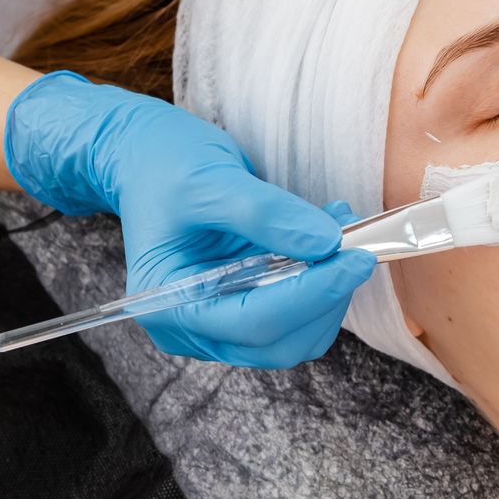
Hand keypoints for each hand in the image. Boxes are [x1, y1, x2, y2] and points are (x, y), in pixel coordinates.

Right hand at [4, 72, 376, 366]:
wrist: (141, 157)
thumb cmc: (160, 165)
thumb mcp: (210, 179)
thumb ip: (266, 214)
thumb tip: (326, 243)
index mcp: (169, 304)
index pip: (254, 321)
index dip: (313, 294)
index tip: (357, 257)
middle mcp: (193, 325)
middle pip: (279, 341)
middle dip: (325, 296)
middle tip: (357, 244)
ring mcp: (218, 318)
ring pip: (294, 333)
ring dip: (329, 288)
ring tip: (342, 228)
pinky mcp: (242, 302)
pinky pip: (294, 309)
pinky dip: (321, 278)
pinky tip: (327, 235)